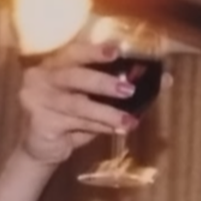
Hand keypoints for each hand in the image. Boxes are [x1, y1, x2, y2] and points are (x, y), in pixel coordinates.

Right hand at [17, 41, 140, 166]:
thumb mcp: (94, 101)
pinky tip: (117, 131)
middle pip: (74, 76)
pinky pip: (76, 124)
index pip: (73, 52)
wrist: (44, 150)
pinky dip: (99, 127)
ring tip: (130, 121)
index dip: (94, 51)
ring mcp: (36, 100)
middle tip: (130, 90)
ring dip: (107, 113)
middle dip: (103, 82)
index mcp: (54, 65)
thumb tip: (163, 80)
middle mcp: (40, 77)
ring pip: (78, 105)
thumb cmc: (71, 119)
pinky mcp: (41, 123)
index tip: (116, 51)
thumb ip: (118, 90)